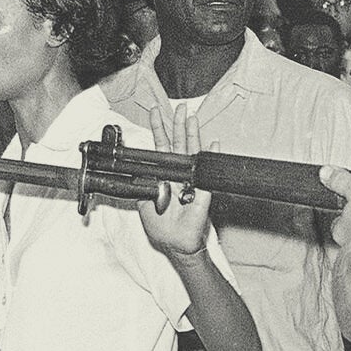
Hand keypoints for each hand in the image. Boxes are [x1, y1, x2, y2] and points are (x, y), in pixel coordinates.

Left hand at [139, 105, 212, 258]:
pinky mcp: (202, 190)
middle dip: (177, 124)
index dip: (158, 130)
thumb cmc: (161, 226)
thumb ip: (142, 187)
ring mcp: (191, 179)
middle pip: (177, 143)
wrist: (176, 242)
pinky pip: (206, 172)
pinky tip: (213, 143)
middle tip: (179, 107)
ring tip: (191, 116)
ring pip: (191, 152)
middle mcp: (178, 173)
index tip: (156, 113)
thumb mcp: (143, 205)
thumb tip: (137, 173)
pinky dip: (210, 155)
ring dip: (192, 133)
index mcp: (164, 174)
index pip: (160, 147)